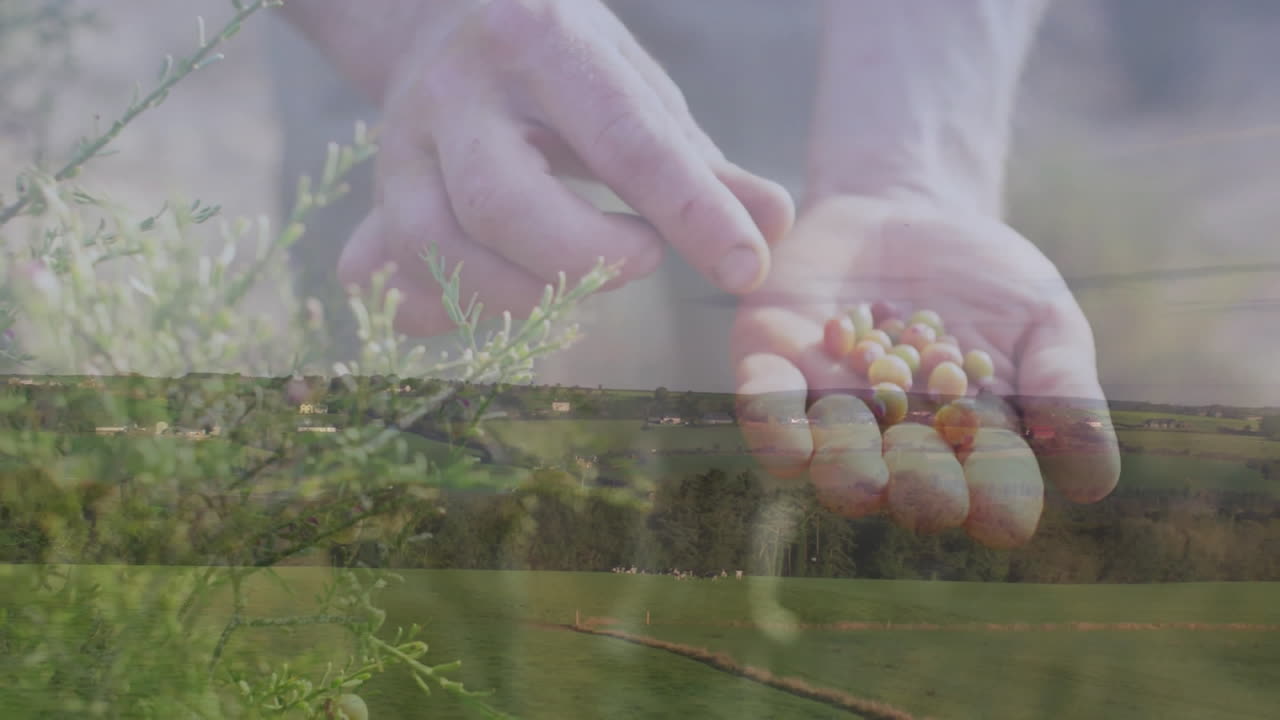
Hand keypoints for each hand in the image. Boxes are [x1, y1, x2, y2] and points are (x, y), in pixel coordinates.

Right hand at [336, 0, 793, 334]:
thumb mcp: (638, 91)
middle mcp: (459, 87)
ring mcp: (404, 141)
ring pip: (439, 248)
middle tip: (642, 260)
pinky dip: (452, 308)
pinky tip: (500, 306)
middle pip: (505, 204)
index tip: (746, 269)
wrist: (441, 20)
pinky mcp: (379, 190)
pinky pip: (399, 273)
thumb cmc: (565, 68)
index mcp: (541, 38)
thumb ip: (701, 163)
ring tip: (579, 283)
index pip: (623, 138)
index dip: (690, 212)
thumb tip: (775, 225)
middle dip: (585, 259)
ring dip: (522, 297)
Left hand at [730, 195, 1120, 547]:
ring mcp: (830, 407)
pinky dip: (773, 420)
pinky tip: (789, 430)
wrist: (906, 206)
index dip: (997, 504)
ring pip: (831, 456)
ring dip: (845, 468)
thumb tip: (1096, 479)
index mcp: (967, 444)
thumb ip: (1062, 385)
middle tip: (932, 493)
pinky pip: (766, 403)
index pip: (989, 487)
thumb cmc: (987, 277)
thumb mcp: (1041, 318)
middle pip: (905, 484)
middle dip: (918, 491)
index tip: (1007, 518)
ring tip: (863, 474)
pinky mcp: (774, 365)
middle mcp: (894, 442)